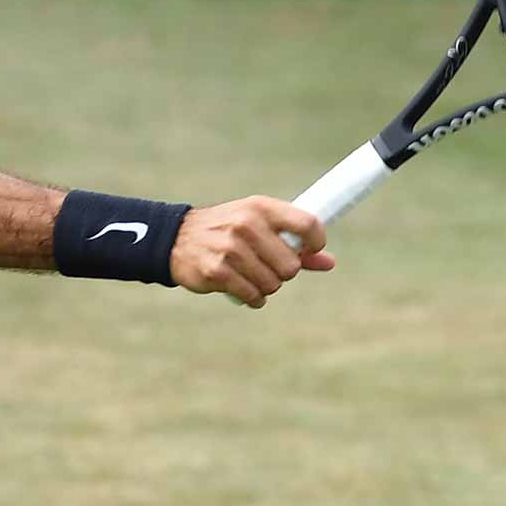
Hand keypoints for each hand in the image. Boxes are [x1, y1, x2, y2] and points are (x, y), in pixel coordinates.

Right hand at [169, 197, 334, 308]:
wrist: (176, 238)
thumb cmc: (226, 230)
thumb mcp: (257, 224)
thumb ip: (293, 243)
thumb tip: (329, 263)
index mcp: (260, 207)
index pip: (307, 223)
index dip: (316, 242)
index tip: (310, 250)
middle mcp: (246, 225)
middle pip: (292, 266)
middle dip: (283, 272)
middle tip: (267, 265)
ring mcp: (231, 249)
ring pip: (273, 284)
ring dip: (265, 286)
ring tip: (249, 274)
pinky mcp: (217, 271)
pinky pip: (253, 296)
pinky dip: (252, 297)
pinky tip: (240, 286)